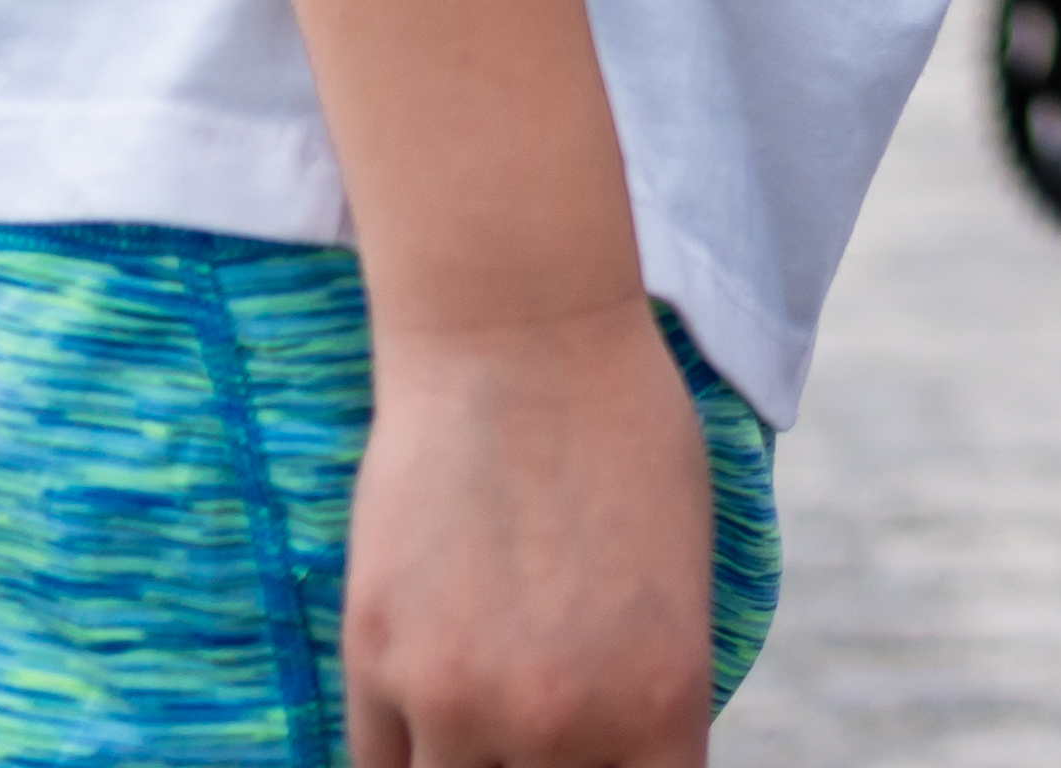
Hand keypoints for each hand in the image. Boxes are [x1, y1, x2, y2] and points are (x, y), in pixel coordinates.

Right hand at [339, 299, 714, 766]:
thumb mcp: (685, 578)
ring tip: (481, 719)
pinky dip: (406, 753)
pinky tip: (426, 718)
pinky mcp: (375, 663)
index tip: (606, 761)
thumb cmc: (625, 434)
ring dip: (469, 765)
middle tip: (537, 736)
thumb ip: (651, 692)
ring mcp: (459, 700)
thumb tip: (619, 755)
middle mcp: (563, 724)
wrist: (519, 336)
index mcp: (665, 703)